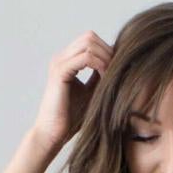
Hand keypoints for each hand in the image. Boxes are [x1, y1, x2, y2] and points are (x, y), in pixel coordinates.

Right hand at [32, 31, 113, 151]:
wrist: (53, 135)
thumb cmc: (71, 119)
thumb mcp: (91, 94)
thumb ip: (100, 78)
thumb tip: (118, 67)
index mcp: (66, 61)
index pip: (90, 41)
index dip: (106, 50)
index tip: (118, 68)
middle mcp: (61, 58)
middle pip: (90, 37)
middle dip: (107, 50)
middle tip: (118, 70)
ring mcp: (59, 63)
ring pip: (88, 43)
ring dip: (105, 57)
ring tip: (113, 75)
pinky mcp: (60, 72)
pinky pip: (86, 57)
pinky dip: (100, 65)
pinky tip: (106, 79)